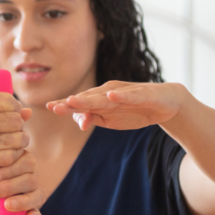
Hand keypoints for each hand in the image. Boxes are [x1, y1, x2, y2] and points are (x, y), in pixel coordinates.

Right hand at [0, 93, 30, 176]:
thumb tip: (28, 111)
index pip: (6, 101)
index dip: (16, 106)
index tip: (16, 112)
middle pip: (13, 121)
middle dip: (19, 124)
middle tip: (16, 128)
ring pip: (14, 140)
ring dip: (21, 140)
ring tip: (17, 140)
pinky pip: (7, 157)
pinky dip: (13, 155)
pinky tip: (10, 152)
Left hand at [0, 150, 44, 214]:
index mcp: (17, 157)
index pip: (26, 161)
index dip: (12, 170)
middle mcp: (25, 173)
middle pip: (30, 179)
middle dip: (10, 187)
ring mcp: (26, 191)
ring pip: (36, 194)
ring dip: (23, 201)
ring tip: (6, 205)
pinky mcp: (23, 208)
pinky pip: (35, 212)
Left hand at [47, 81, 189, 130]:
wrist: (166, 104)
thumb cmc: (134, 110)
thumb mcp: (111, 120)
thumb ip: (94, 119)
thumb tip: (79, 122)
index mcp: (100, 98)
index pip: (79, 102)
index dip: (64, 105)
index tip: (48, 108)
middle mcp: (109, 92)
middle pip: (87, 98)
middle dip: (71, 103)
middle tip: (54, 107)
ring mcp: (125, 92)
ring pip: (104, 96)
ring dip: (89, 99)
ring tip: (74, 101)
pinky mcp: (142, 94)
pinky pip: (130, 95)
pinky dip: (120, 96)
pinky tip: (111, 96)